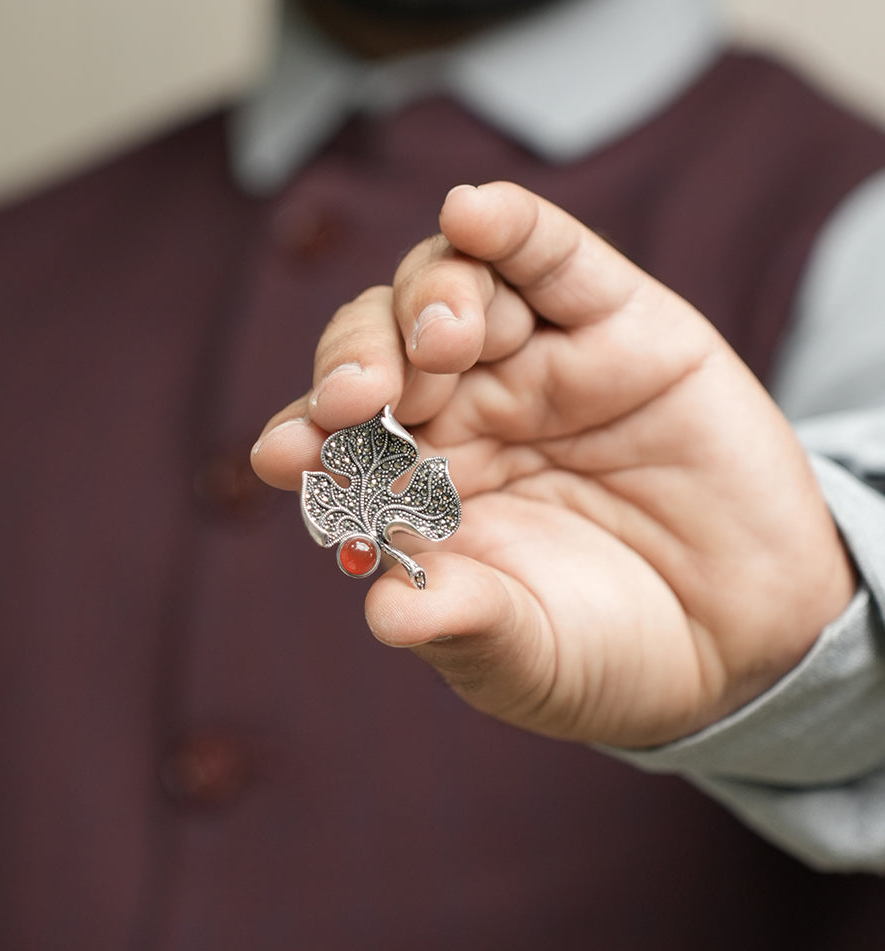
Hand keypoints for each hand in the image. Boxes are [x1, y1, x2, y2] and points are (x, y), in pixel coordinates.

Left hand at [252, 182, 854, 747]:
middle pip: (379, 345)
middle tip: (358, 400)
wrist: (745, 638)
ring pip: (456, 285)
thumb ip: (462, 624)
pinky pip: (556, 259)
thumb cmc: (613, 648)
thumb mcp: (529, 654)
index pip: (336, 442)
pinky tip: (474, 213)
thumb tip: (384, 613)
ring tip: (440, 342)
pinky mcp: (620, 328)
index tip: (287, 457)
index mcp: (419, 488)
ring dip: (428, 297)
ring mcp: (537, 364)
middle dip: (356, 359)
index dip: (304, 437)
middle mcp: (466, 415)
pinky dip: (512, 227)